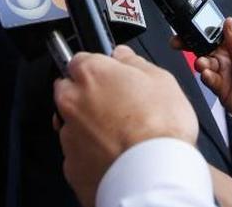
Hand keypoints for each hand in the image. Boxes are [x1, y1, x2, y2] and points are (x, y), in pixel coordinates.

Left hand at [53, 45, 198, 206]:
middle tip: (115, 106)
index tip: (109, 77)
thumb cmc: (159, 129)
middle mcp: (72, 101)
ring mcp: (69, 134)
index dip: (98, 69)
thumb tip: (124, 55)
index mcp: (91, 74)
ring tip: (119, 136)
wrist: (153, 175)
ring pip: (71, 123)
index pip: (80, 60)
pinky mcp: (71, 164)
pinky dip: (90, 153)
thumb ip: (135, 62)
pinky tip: (113, 155)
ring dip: (88, 125)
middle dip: (86, 95)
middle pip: (69, 90)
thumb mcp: (162, 80)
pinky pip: (77, 153)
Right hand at [191, 18, 231, 137]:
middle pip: (205, 45)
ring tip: (202, 64)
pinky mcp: (221, 88)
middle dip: (191, 42)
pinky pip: (208, 79)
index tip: (191, 24)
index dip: (205, 26)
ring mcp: (225, 72)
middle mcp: (230, 57)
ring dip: (200, 61)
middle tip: (180, 42)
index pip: (219, 30)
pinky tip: (207, 75)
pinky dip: (205, 76)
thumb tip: (227, 22)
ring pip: (204, 62)